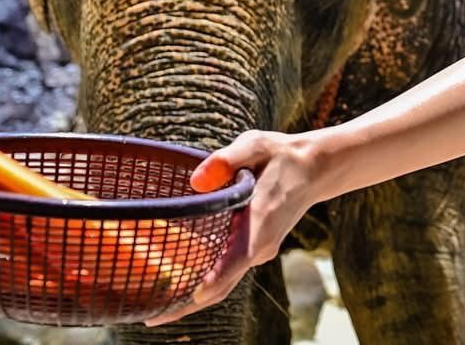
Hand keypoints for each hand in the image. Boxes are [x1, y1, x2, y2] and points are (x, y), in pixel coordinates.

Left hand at [144, 129, 324, 325]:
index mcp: (260, 220)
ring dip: (193, 298)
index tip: (193, 296)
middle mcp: (260, 244)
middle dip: (188, 304)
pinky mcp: (255, 251)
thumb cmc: (280, 155)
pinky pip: (228, 274)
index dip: (215, 278)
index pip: (238, 258)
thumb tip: (196, 181)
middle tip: (151, 318)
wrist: (313, 169)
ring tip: (155, 310)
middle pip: (223, 284)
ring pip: (225, 283)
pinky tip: (179, 286)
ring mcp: (259, 251)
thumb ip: (226, 159)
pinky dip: (205, 284)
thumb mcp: (255, 145)